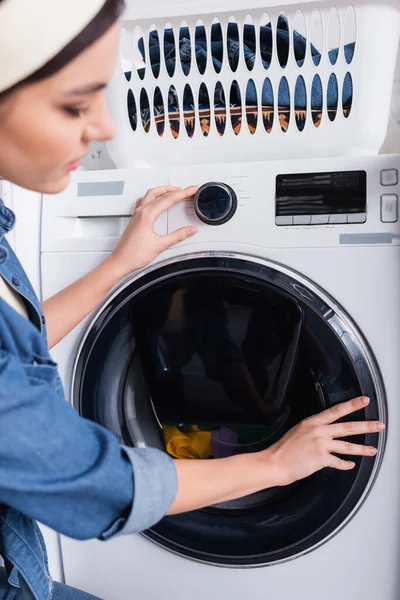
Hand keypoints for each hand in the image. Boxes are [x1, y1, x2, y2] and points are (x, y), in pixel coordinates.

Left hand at [108, 185, 198, 277]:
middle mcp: (141, 211)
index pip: (169, 199)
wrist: (120, 261)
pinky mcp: (135, 219)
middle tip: (186, 190)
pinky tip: (156, 201)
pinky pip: (144, 201)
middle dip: (175, 190)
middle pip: (160, 193)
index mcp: (147, 215)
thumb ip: (178, 236)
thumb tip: (190, 230)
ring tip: (174, 191)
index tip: (192, 190)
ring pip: (151, 194)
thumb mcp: (160, 245)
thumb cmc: (134, 255)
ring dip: (163, 190)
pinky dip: (153, 197)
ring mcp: (136, 214)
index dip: (184, 193)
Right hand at [259, 396, 383, 486]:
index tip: (364, 400)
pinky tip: (350, 465)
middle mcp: (318, 431)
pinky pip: (339, 462)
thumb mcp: (298, 431)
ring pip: (347, 445)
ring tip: (373, 450)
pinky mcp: (322, 459)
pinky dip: (345, 464)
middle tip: (379, 425)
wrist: (275, 463)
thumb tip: (326, 433)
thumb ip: (314, 431)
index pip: (336, 410)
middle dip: (366, 426)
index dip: (352, 405)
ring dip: (362, 448)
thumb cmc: (283, 449)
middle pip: (348, 427)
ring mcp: (321, 445)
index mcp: (312, 422)